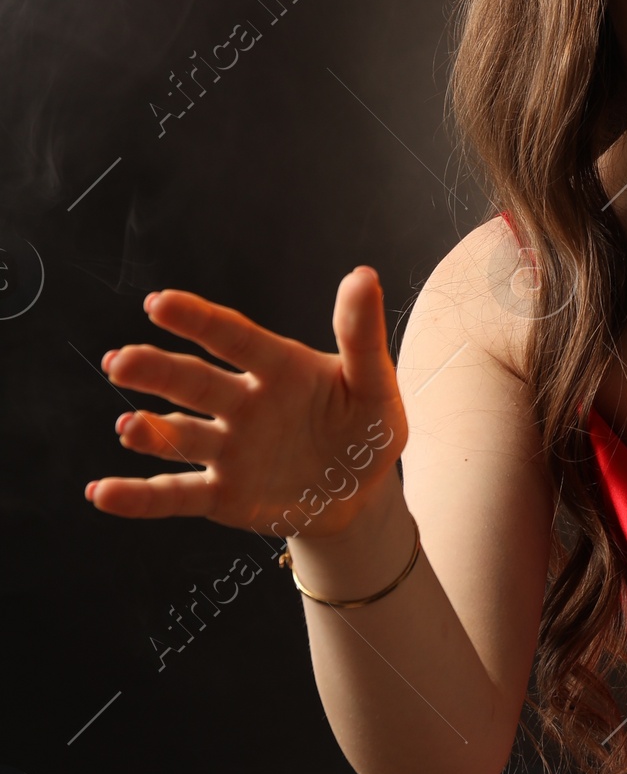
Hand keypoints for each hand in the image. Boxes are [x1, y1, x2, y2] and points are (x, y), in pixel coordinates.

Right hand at [87, 268, 406, 543]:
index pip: (233, 338)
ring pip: (180, 436)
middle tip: (121, 361)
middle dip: (157, 371)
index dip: (197, 320)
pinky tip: (104, 492)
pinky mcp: (221, 496)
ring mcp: (228, 450)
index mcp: (277, 367)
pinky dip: (138, 497)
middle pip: (194, 382)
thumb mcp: (375, 385)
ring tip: (128, 428)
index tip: (159, 303)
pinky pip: (175, 494)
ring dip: (150, 433)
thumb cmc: (364, 429)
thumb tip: (362, 276)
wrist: (361, 495)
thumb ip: (362, 336)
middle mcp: (242, 403)